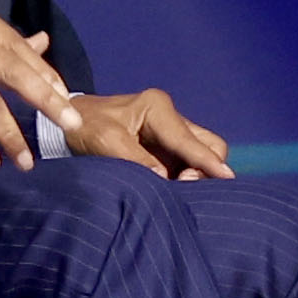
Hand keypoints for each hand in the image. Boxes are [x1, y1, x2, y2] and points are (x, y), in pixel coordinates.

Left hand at [64, 89, 233, 180]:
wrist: (70, 121)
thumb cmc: (85, 126)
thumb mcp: (105, 142)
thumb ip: (137, 160)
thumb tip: (165, 179)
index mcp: (157, 108)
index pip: (189, 140)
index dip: (208, 161)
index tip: (227, 177)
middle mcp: (170, 116)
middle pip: (209, 144)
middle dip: (207, 167)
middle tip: (184, 187)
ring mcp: (171, 131)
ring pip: (203, 153)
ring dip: (197, 174)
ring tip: (175, 189)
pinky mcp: (166, 146)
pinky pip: (189, 161)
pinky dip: (187, 175)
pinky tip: (174, 188)